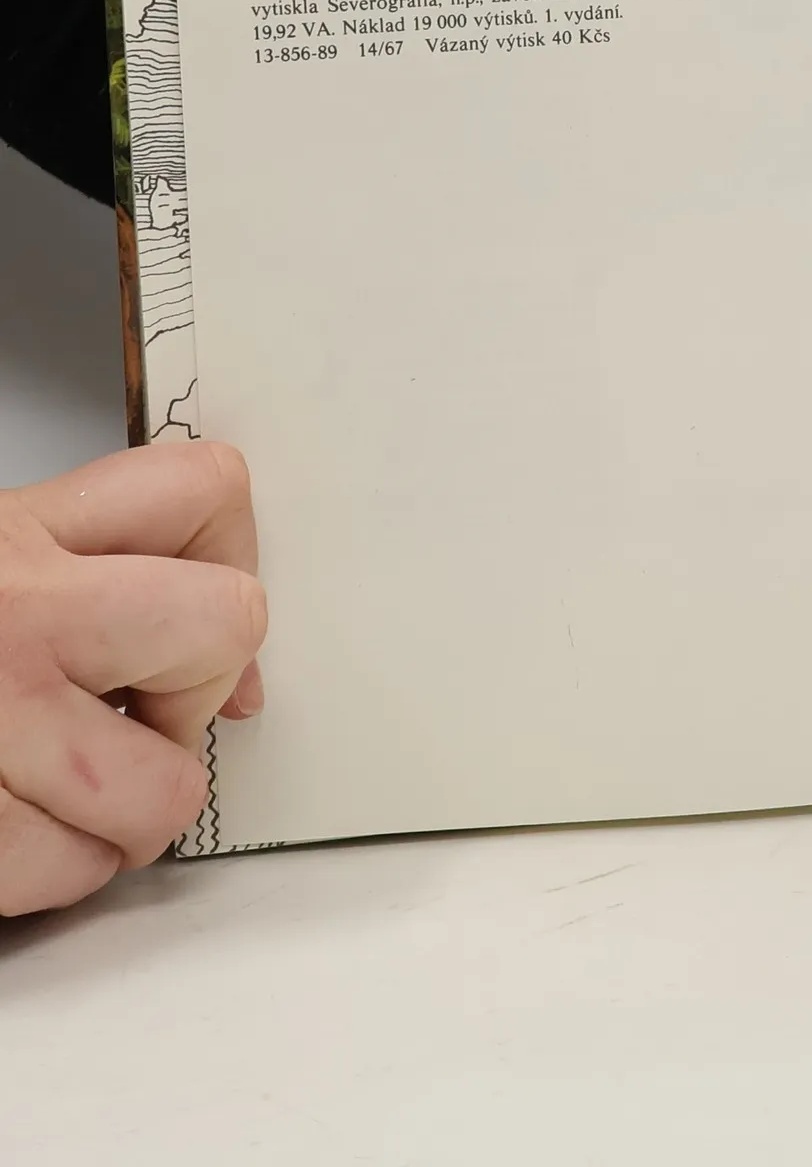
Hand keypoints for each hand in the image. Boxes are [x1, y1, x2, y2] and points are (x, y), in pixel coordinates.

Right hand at [0, 442, 264, 915]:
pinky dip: (45, 873)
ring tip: (67, 788)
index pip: (204, 491)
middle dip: (198, 686)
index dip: (227, 550)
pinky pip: (58, 872)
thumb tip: (237, 684)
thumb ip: (103, 584)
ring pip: (158, 791)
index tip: (195, 597)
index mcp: (12, 537)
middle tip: (143, 707)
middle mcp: (10, 618)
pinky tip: (11, 831)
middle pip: (223, 625)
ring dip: (125, 813)